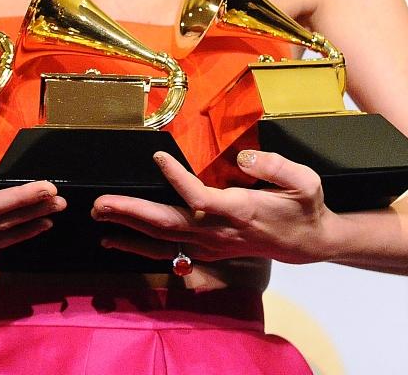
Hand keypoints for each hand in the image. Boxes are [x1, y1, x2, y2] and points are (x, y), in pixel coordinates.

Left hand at [92, 150, 335, 265]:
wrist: (308, 244)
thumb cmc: (304, 207)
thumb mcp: (304, 182)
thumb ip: (275, 166)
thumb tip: (245, 158)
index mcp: (240, 210)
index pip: (200, 198)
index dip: (177, 180)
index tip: (157, 157)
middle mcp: (219, 231)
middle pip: (169, 224)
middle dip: (132, 214)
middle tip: (101, 204)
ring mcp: (211, 244)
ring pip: (163, 239)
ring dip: (127, 229)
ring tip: (99, 216)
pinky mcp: (206, 249)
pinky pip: (166, 249)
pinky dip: (138, 246)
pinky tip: (114, 240)